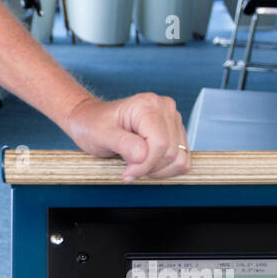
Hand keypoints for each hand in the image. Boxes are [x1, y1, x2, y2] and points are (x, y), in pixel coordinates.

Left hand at [62, 92, 189, 180]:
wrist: (93, 120)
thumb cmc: (93, 124)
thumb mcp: (101, 135)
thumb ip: (123, 144)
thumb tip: (142, 156)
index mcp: (148, 105)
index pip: (160, 144)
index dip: (145, 164)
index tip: (128, 172)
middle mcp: (166, 109)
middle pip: (171, 154)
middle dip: (150, 167)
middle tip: (130, 168)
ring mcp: (174, 122)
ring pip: (179, 160)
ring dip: (159, 170)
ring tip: (138, 164)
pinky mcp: (178, 135)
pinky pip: (183, 162)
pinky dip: (167, 170)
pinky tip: (149, 164)